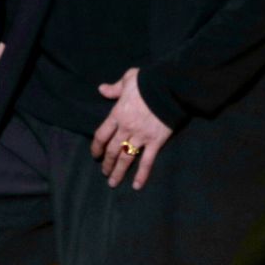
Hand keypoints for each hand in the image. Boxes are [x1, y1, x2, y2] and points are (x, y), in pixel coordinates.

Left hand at [90, 68, 171, 189]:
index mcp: (117, 114)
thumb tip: (101, 89)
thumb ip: (114, 88)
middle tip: (104, 172)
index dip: (96, 146)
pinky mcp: (156, 142)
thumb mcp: (128, 79)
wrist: (170, 87)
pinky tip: (136, 185)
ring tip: (113, 182)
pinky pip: (147, 161)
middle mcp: (126, 128)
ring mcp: (141, 137)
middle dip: (106, 162)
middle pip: (112, 150)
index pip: (101, 134)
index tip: (94, 154)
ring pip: (126, 158)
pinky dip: (142, 175)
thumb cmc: (148, 82)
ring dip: (118, 171)